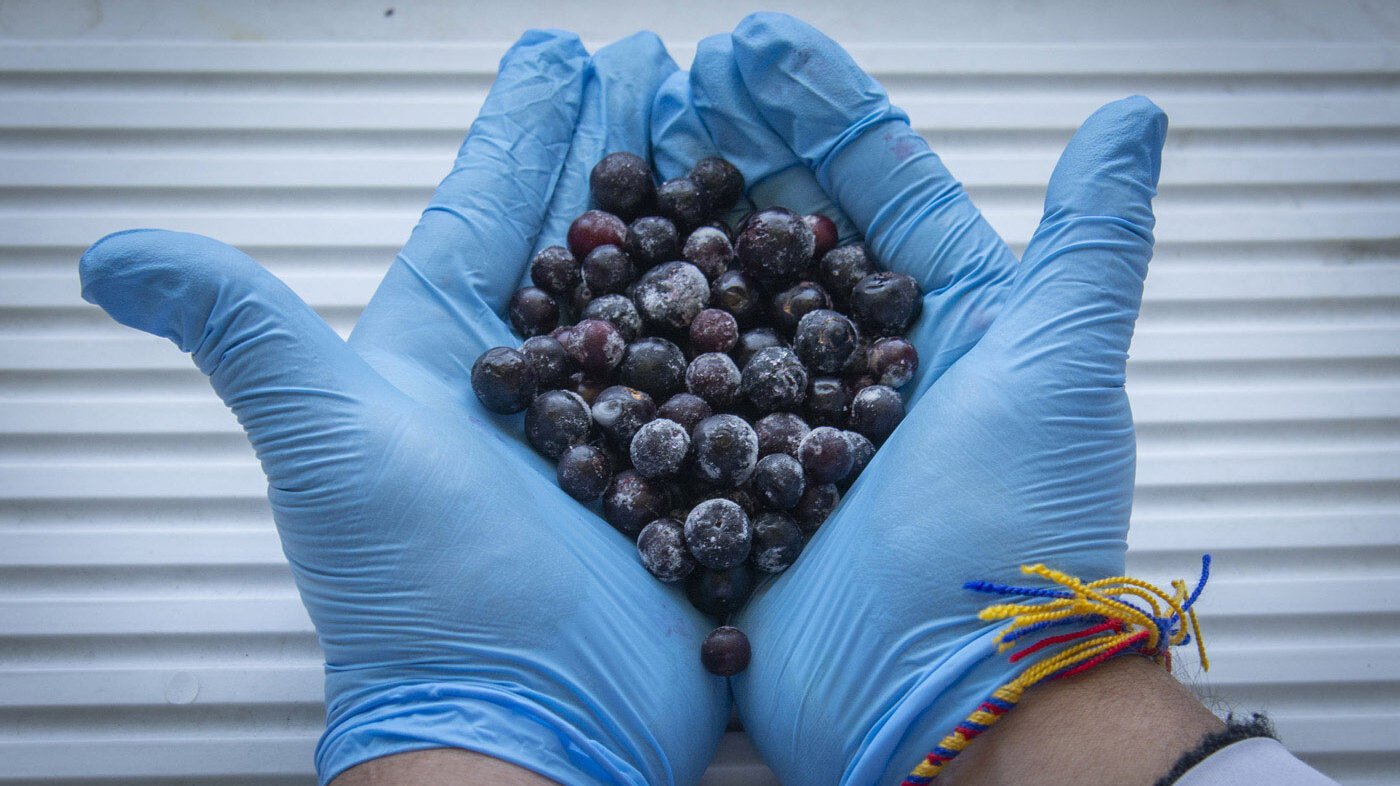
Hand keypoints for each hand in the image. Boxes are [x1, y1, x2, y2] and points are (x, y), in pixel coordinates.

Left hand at [79, 30, 727, 785]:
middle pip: (589, 232)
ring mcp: (615, 427)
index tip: (563, 53)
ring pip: (667, 295)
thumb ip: (241, 330)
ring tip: (745, 149)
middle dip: (628, 145)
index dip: (527, 126)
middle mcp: (535, 380)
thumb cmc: (416, 589)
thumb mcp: (323, 439)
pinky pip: (727, 380)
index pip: (490, 207)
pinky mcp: (682, 477)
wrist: (521, 715)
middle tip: (671, 75)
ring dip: (703, 216)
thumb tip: (106, 252)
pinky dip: (761, 324)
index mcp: (448, 350)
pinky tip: (803, 280)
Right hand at [651, 13, 1166, 783]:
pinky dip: (639, 348)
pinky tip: (591, 299)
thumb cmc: (1015, 540)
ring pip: (726, 305)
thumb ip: (1089, 243)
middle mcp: (871, 368)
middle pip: (789, 229)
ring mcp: (798, 427)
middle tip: (668, 87)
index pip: (880, 184)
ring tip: (618, 168)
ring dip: (675, 234)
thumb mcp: (1062, 373)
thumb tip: (1134, 119)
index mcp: (952, 324)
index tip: (752, 47)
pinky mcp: (740, 488)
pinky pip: (683, 400)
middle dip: (731, 149)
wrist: (943, 699)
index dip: (818, 109)